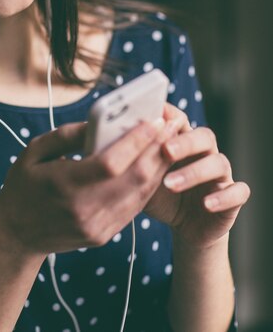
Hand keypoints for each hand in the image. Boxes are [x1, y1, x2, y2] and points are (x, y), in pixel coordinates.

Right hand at [0, 116, 183, 255]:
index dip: (137, 141)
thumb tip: (98, 123)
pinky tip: (156, 165)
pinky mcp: (104, 235)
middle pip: (134, 178)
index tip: (154, 120)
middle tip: (172, 124)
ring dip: (160, 165)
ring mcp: (97, 226)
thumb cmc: (22, 186)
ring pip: (140, 194)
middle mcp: (85, 210)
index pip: (111, 163)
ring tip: (170, 140)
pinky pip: (135, 207)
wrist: (16, 235)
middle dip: (158, 148)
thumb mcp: (33, 152)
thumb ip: (65, 135)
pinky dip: (148, 184)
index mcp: (65, 185)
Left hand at [144, 104, 250, 247]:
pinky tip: (206, 204)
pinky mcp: (233, 197)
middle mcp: (205, 153)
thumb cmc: (161, 196)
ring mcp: (221, 174)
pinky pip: (237, 192)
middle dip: (185, 142)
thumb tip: (107, 143)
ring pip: (219, 162)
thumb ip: (133, 160)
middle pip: (204, 136)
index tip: (155, 116)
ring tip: (170, 184)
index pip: (181, 120)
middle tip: (165, 150)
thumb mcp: (142, 177)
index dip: (170, 117)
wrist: (186, 227)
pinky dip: (223, 197)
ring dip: (195, 172)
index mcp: (182, 142)